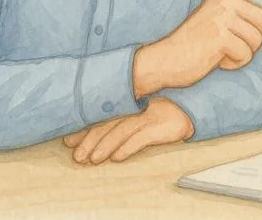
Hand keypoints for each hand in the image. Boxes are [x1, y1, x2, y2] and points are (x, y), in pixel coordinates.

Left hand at [63, 97, 192, 163]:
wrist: (192, 108)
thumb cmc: (164, 109)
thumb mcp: (140, 109)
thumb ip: (120, 116)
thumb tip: (89, 134)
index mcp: (129, 101)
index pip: (102, 115)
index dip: (85, 128)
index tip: (69, 141)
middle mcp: (137, 106)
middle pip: (109, 123)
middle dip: (91, 140)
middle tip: (78, 156)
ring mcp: (150, 114)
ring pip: (122, 130)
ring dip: (106, 146)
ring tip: (94, 159)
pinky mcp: (163, 125)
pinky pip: (142, 137)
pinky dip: (128, 147)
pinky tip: (117, 157)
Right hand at [133, 0, 261, 97]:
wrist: (165, 59)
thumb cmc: (196, 43)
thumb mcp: (219, 20)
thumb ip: (240, 15)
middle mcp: (226, 0)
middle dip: (254, 39)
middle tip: (228, 43)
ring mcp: (223, 16)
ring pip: (258, 42)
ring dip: (242, 53)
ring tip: (219, 50)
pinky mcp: (221, 36)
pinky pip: (246, 56)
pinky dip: (234, 64)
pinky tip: (215, 59)